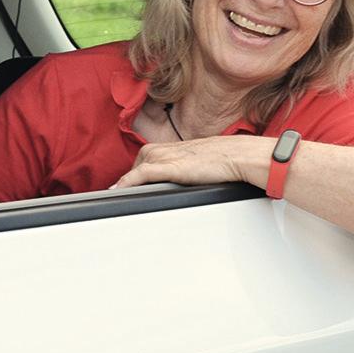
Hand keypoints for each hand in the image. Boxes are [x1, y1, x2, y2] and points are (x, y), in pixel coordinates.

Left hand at [112, 135, 268, 190]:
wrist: (235, 156)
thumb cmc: (217, 162)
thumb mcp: (186, 166)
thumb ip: (171, 173)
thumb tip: (159, 190)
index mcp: (159, 149)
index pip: (135, 170)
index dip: (130, 184)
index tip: (122, 195)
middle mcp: (156, 151)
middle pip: (132, 174)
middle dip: (132, 188)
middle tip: (130, 203)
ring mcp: (160, 157)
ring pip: (133, 175)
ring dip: (127, 189)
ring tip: (123, 204)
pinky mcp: (167, 166)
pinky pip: (139, 175)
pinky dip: (126, 184)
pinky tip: (118, 192)